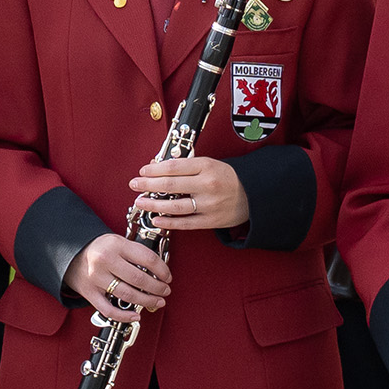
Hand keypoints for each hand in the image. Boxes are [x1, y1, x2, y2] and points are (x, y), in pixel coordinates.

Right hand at [66, 231, 173, 326]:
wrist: (70, 254)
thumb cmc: (99, 249)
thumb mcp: (117, 242)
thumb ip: (135, 253)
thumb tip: (159, 271)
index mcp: (115, 245)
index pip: (147, 258)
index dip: (162, 270)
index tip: (167, 277)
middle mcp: (105, 261)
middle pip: (139, 278)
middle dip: (157, 288)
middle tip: (165, 291)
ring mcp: (96, 278)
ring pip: (128, 294)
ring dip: (147, 301)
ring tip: (157, 302)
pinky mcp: (90, 293)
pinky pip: (109, 309)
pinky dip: (125, 316)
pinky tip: (136, 316)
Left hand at [129, 153, 245, 233]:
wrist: (254, 195)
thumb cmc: (227, 177)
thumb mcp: (210, 164)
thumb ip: (187, 166)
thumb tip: (158, 168)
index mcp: (207, 167)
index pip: (174, 167)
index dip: (154, 169)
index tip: (142, 171)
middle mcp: (207, 185)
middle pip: (171, 185)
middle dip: (148, 185)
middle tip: (134, 185)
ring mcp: (209, 204)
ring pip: (175, 206)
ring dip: (153, 205)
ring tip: (139, 202)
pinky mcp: (211, 221)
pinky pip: (185, 223)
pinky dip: (169, 222)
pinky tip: (155, 219)